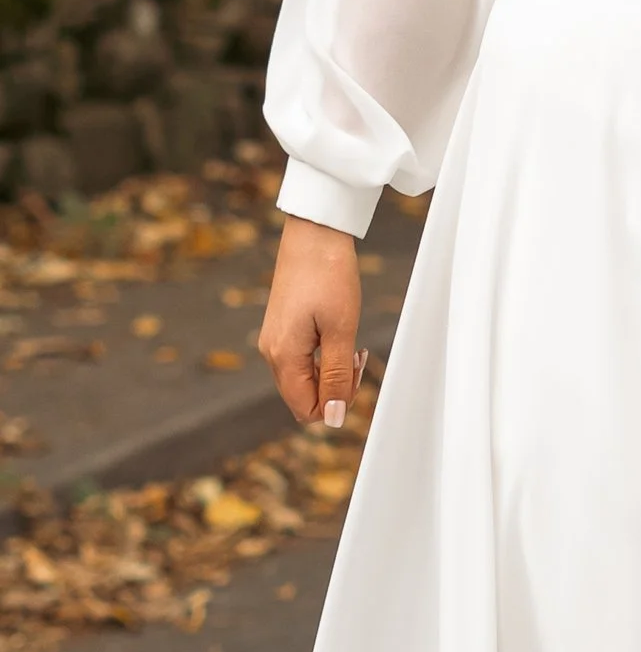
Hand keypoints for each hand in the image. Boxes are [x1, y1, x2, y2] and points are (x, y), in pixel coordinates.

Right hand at [259, 216, 367, 429]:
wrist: (315, 234)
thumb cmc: (329, 277)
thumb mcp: (341, 331)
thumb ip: (336, 376)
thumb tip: (334, 417)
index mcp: (282, 356)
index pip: (305, 409)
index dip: (335, 404)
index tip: (356, 372)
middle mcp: (271, 352)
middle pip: (303, 397)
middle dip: (335, 388)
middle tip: (359, 356)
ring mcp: (274, 340)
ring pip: (303, 380)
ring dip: (330, 372)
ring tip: (352, 344)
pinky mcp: (281, 328)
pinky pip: (301, 361)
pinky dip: (323, 357)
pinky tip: (339, 336)